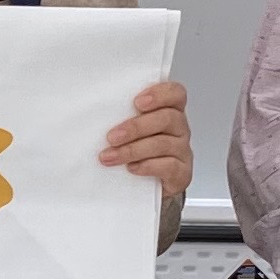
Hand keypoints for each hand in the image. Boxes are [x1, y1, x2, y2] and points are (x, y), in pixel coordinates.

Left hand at [97, 77, 191, 191]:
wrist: (144, 185)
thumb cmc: (136, 150)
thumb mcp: (129, 129)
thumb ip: (123, 116)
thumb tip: (97, 114)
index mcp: (170, 110)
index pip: (176, 93)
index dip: (159, 94)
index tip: (137, 102)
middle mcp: (180, 128)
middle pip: (167, 118)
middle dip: (136, 127)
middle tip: (111, 137)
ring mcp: (183, 151)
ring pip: (163, 144)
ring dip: (132, 150)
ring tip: (109, 157)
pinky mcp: (182, 173)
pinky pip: (169, 166)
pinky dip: (147, 166)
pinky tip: (131, 168)